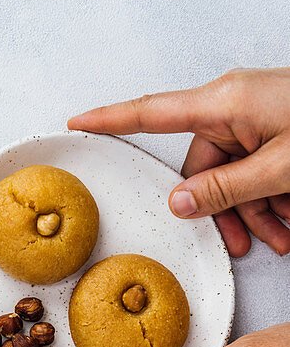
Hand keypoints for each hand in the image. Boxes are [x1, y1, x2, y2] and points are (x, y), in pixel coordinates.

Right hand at [68, 67, 289, 257]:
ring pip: (234, 175)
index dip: (110, 119)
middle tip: (243, 244)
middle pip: (202, 165)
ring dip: (254, 212)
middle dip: (223, 210)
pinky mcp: (275, 127)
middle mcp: (234, 105)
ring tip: (281, 241)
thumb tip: (181, 203)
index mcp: (224, 102)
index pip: (151, 112)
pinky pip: (258, 168)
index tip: (77, 121)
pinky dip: (271, 198)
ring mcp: (256, 115)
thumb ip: (225, 189)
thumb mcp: (280, 168)